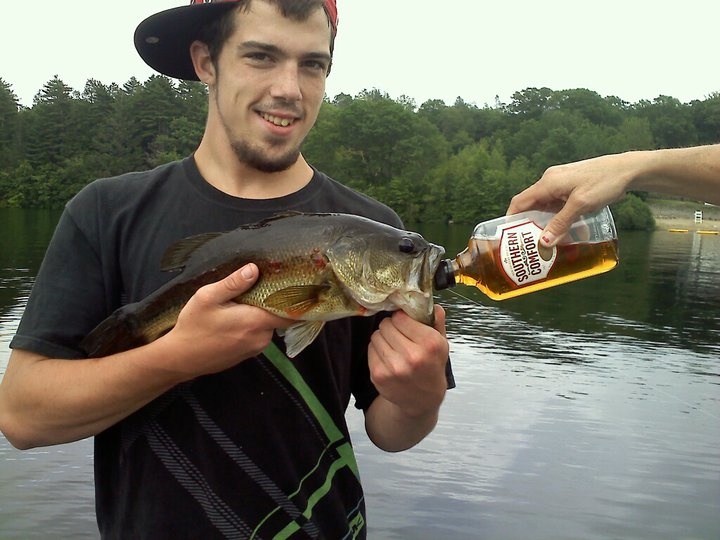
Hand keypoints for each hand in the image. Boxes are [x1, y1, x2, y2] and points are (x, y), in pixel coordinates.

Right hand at [159, 263, 293, 378]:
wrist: (180, 359)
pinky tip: (236, 319)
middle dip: (272, 303)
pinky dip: (253, 326)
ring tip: (242, 303)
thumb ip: (233, 283)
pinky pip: (258, 335)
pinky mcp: (248, 354)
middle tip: (260, 287)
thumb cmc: (193, 327)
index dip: (296, 299)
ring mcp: (256, 348)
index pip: (291, 312)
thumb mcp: (208, 298)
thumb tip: (254, 269)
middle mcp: (262, 338)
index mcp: (256, 322)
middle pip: (279, 317)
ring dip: (260, 315)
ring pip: (268, 326)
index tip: (294, 286)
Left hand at [368, 305, 448, 418]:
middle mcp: (412, 356)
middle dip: (391, 327)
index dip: (402, 318)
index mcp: (430, 344)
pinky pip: (370, 349)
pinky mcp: (378, 375)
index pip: (401, 317)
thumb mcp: (442, 344)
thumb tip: (431, 304)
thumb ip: (437, 322)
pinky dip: (377, 350)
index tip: (405, 324)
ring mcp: (393, 367)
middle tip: (398, 335)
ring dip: (383, 338)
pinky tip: (388, 356)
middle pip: (386, 325)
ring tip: (393, 346)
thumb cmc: (432, 366)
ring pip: (376, 335)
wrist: (423, 400)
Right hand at [507, 154, 631, 246]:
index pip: (520, 201)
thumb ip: (560, 223)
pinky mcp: (572, 186)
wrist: (627, 170)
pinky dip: (559, 216)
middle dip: (530, 223)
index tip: (510, 235)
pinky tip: (567, 229)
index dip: (512, 218)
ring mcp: (562, 182)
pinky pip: (559, 203)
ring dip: (547, 222)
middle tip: (530, 242)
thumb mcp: (580, 205)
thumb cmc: (604, 182)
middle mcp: (551, 181)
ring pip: (547, 206)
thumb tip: (543, 243)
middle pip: (532, 204)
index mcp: (548, 182)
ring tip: (549, 240)